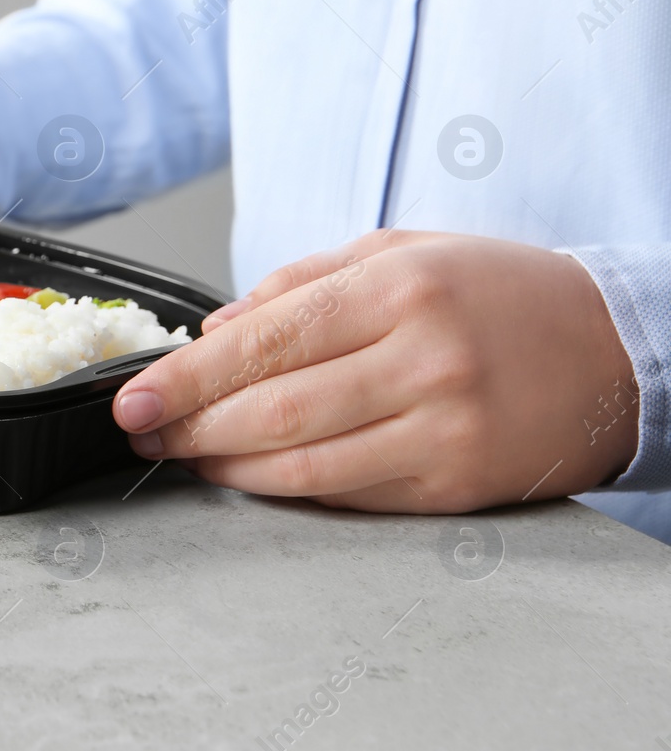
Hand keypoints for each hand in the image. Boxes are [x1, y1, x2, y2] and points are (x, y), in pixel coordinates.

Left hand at [111, 230, 640, 511]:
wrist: (616, 349)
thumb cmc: (498, 295)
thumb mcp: (402, 253)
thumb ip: (300, 284)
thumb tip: (215, 330)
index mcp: (399, 289)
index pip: (264, 340)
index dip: (187, 377)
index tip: (134, 397)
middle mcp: (423, 360)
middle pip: (273, 409)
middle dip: (190, 426)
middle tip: (145, 431)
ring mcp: (442, 430)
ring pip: (303, 466)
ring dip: (227, 468)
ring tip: (187, 456)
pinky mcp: (456, 487)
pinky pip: (349, 497)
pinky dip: (287, 492)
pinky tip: (252, 477)